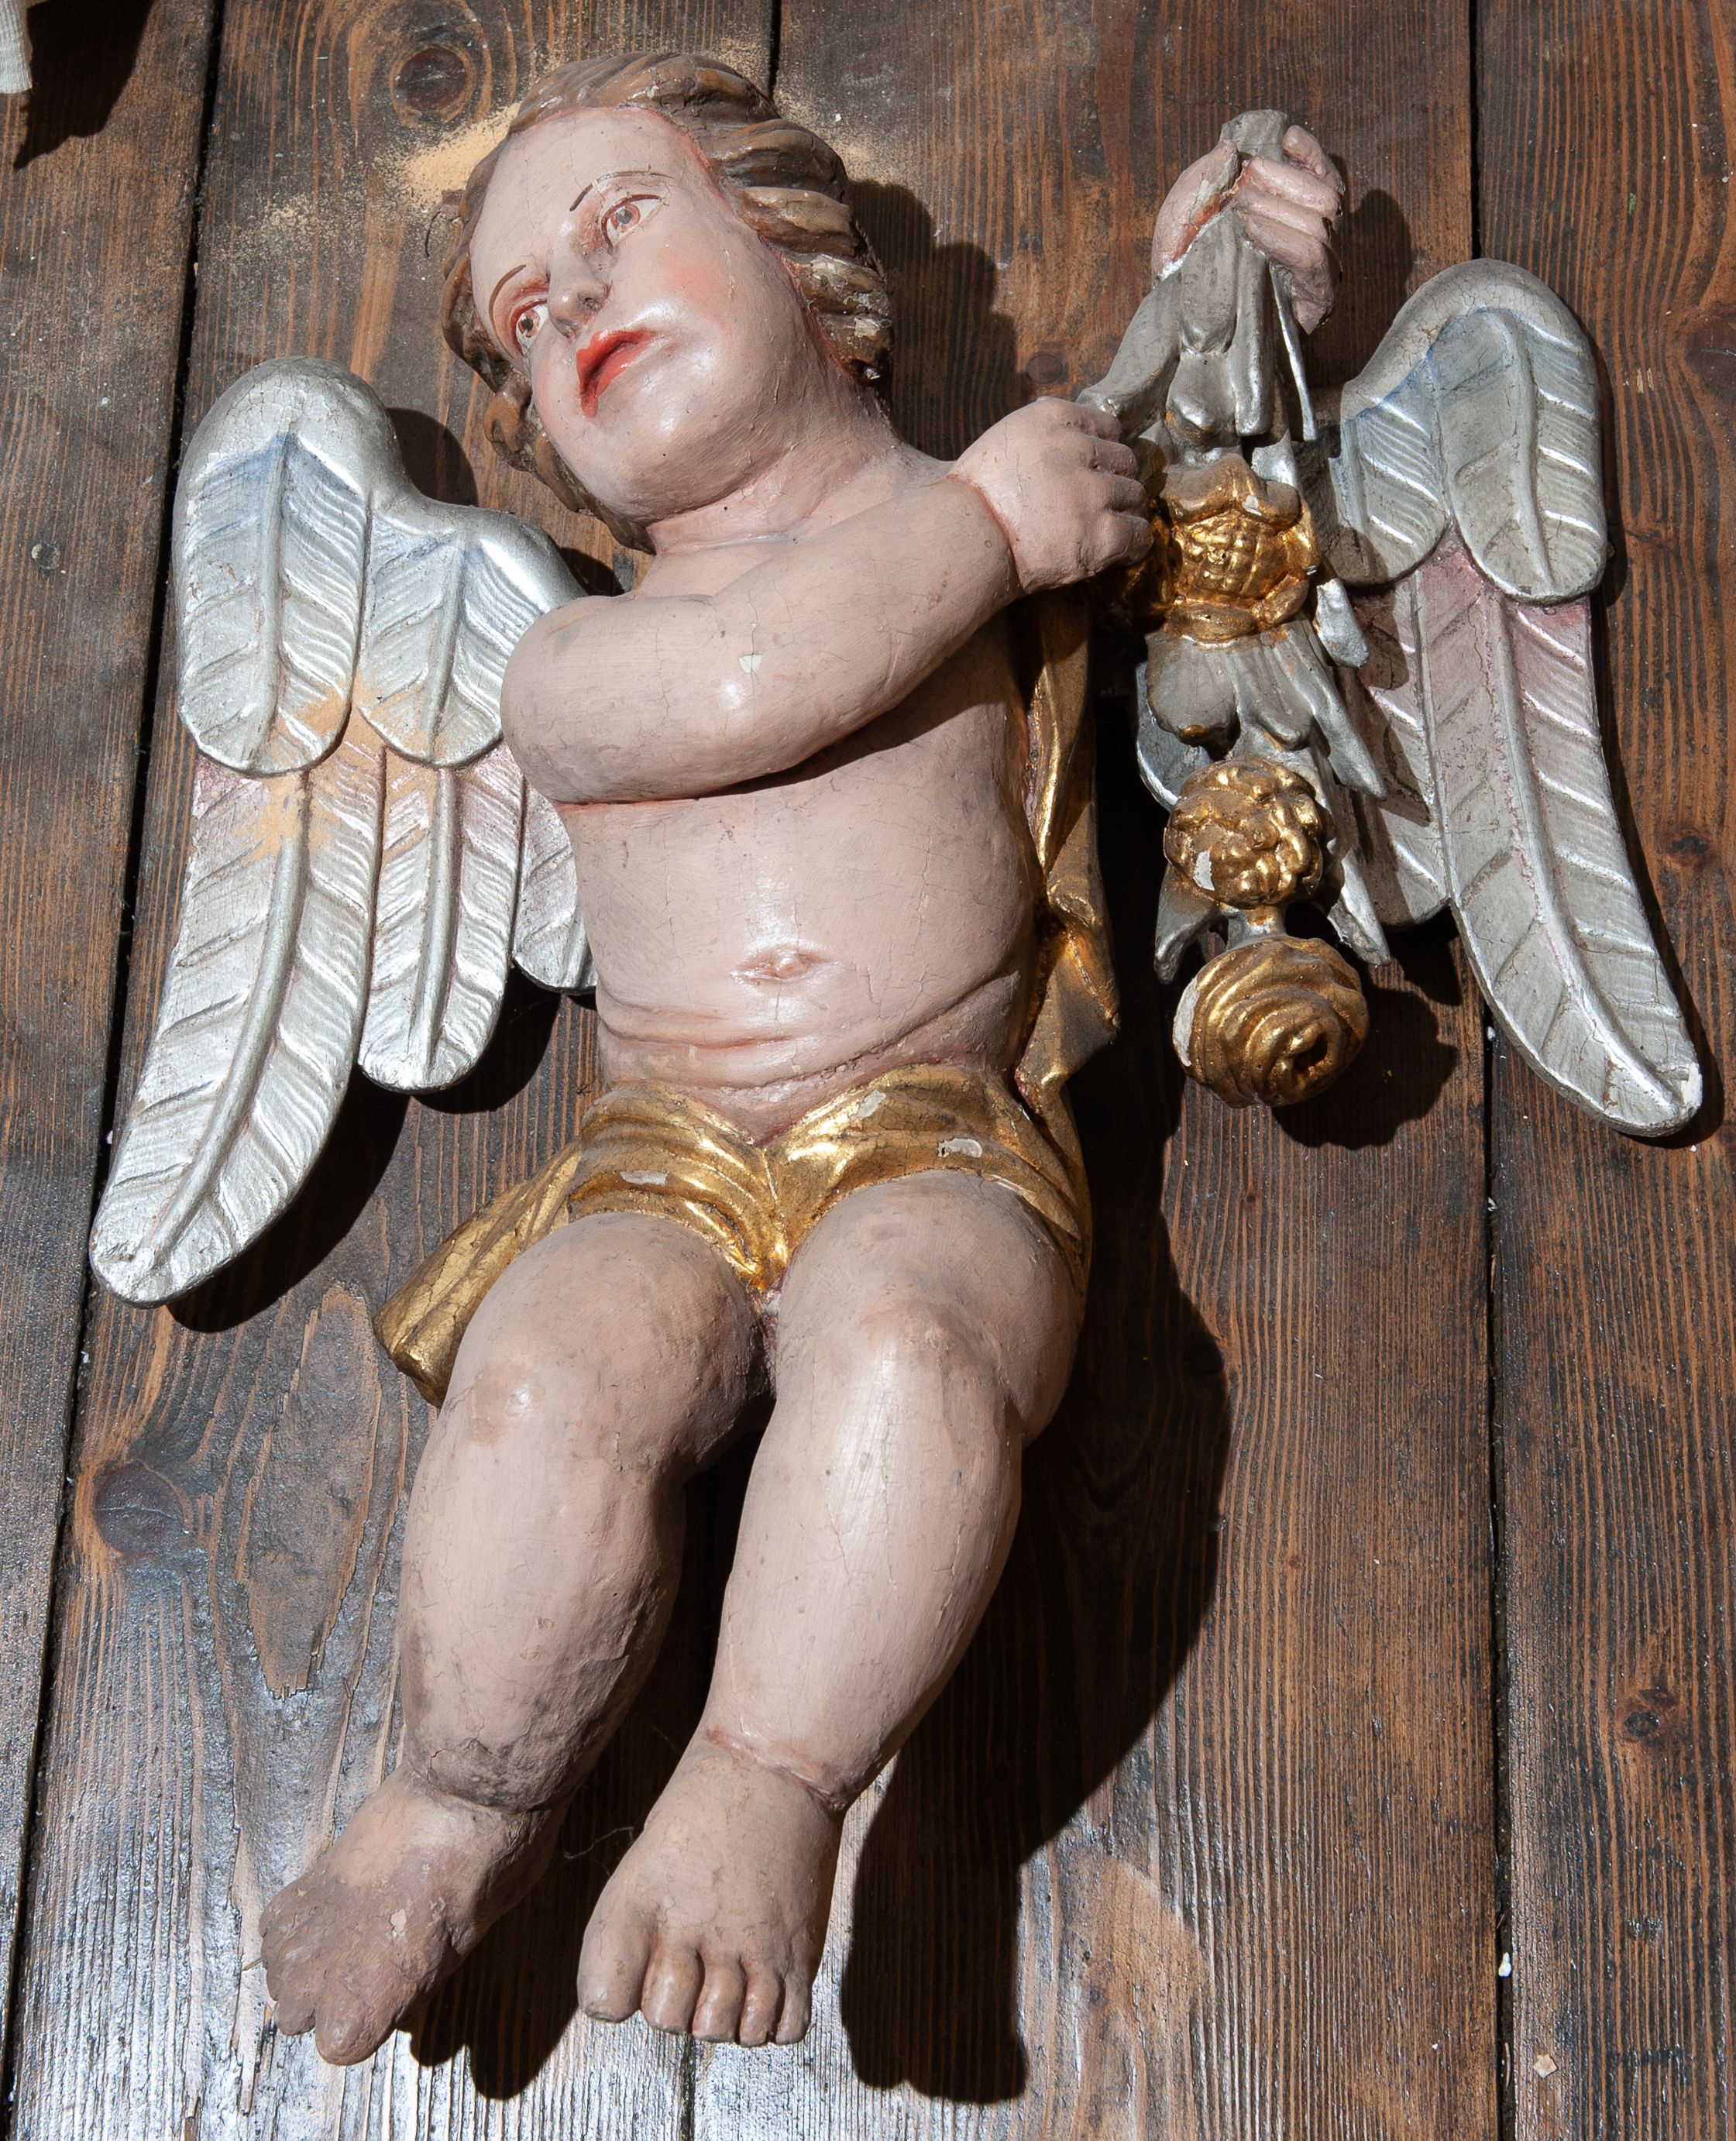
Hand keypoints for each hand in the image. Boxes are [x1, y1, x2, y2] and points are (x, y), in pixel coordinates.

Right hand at [951, 399, 1149, 592]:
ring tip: (1104, 528)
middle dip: (1116, 481)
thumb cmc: (972, 498)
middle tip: (1099, 504)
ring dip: (1124, 512)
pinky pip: (1138, 534)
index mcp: (1052, 419)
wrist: (963, 541)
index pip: (1107, 425)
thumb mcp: (1004, 441)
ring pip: (1134, 496)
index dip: (1105, 450)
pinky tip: (1124, 550)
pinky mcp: (1101, 534)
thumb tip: (1072, 432)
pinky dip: (1135, 543)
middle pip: (1125, 460)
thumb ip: (1042, 433)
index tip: (1096, 469)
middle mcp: (1077, 449)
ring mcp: (1092, 492)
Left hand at [1152, 125, 1344, 333]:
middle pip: (1327, 195)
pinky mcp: (1317, 302)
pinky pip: (1314, 259)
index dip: (1312, 154)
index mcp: (1295, 219)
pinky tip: (1253, 232)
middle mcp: (1317, 244)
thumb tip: (1231, 148)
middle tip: (1245, 188)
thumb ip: (1206, 177)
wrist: (1176, 326)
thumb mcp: (1185, 215)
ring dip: (1280, 208)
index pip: (1323, 178)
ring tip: (1244, 213)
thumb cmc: (1185, 270)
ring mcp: (1321, 274)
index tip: (1287, 138)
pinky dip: (1285, 238)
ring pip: (1323, 223)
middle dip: (1285, 181)